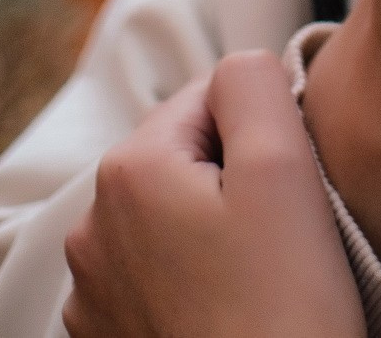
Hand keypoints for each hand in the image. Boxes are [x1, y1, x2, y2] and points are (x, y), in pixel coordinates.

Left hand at [62, 51, 364, 337]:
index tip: (289, 191)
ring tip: (256, 280)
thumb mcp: (283, 164)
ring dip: (212, 232)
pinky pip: (156, 277)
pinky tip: (229, 312)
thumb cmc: (283, 307)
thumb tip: (238, 67)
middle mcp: (90, 229)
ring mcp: (92, 294)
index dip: (266, 132)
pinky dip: (192, 283)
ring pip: (171, 218)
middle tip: (278, 236)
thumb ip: (254, 79)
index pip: (214, 96)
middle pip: (187, 157)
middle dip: (235, 180)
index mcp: (128, 171)